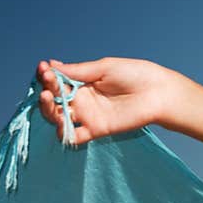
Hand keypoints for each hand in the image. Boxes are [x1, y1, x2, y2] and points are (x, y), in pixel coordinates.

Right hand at [35, 56, 173, 144]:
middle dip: (46, 91)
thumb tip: (52, 66)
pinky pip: (74, 137)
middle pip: (53, 99)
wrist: (159, 93)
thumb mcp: (105, 67)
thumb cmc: (136, 75)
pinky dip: (64, 134)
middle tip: (47, 84)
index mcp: (84, 82)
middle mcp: (82, 99)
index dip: (47, 76)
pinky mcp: (96, 130)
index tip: (43, 69)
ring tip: (49, 98)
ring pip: (58, 117)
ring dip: (48, 110)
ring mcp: (88, 115)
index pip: (57, 81)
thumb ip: (79, 71)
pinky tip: (60, 123)